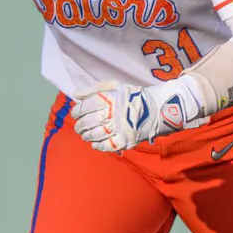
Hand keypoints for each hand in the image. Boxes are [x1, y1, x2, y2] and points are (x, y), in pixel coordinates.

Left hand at [71, 78, 199, 152]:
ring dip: (87, 136)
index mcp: (110, 99)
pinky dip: (98, 146)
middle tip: (78, 127)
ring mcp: (119, 128)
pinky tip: (94, 144)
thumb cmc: (134, 96)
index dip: (77, 111)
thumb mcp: (116, 86)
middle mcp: (113, 114)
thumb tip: (75, 95)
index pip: (86, 106)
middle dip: (80, 126)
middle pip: (89, 122)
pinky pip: (108, 146)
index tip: (75, 114)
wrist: (157, 109)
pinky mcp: (125, 140)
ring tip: (84, 135)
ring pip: (96, 135)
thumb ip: (95, 89)